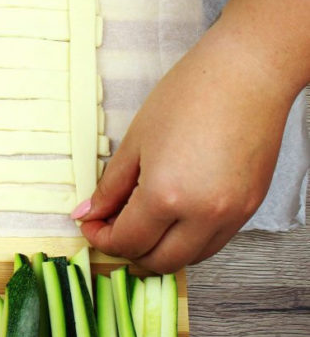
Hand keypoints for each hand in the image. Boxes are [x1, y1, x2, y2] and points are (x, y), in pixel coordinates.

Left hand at [72, 16, 295, 272]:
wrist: (246, 74)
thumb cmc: (188, 97)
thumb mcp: (135, 142)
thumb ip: (110, 187)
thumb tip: (87, 214)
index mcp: (166, 197)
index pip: (127, 241)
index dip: (101, 238)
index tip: (90, 224)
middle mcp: (202, 216)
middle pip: (159, 262)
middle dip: (129, 251)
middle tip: (112, 227)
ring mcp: (231, 215)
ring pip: (189, 259)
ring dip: (160, 250)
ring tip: (141, 221)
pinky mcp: (250, 208)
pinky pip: (213, 242)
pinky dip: (188, 241)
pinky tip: (172, 216)